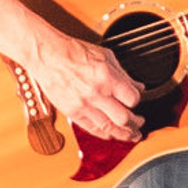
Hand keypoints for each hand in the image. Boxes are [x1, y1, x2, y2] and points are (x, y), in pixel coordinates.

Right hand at [25, 29, 145, 141]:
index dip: (137, 101)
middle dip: (135, 123)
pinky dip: (104, 134)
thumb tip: (138, 87)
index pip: (132, 99)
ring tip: (131, 135)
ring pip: (108, 128)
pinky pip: (91, 129)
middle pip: (123, 118)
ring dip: (123, 134)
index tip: (136, 101)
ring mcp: (83, 105)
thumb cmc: (74, 52)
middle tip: (140, 123)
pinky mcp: (72, 112)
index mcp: (107, 77)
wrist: (48, 56)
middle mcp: (96, 93)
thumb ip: (124, 74)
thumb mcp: (106, 56)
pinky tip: (111, 135)